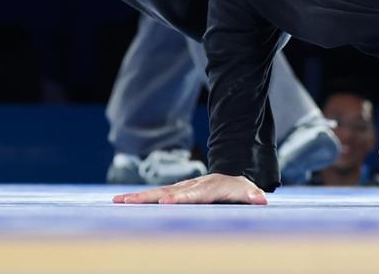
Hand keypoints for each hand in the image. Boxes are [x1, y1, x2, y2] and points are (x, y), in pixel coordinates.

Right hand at [112, 173, 265, 204]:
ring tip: (117, 200)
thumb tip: (260, 198)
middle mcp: (189, 186)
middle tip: (126, 200)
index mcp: (207, 188)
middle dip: (147, 197)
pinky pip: (154, 195)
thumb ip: (252, 195)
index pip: (191, 194)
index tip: (165, 202)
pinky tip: (121, 202)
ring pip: (156, 192)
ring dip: (137, 197)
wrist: (228, 177)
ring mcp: (179, 188)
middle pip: (166, 192)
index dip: (179, 198)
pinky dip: (138, 198)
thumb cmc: (238, 188)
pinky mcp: (172, 192)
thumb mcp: (247, 191)